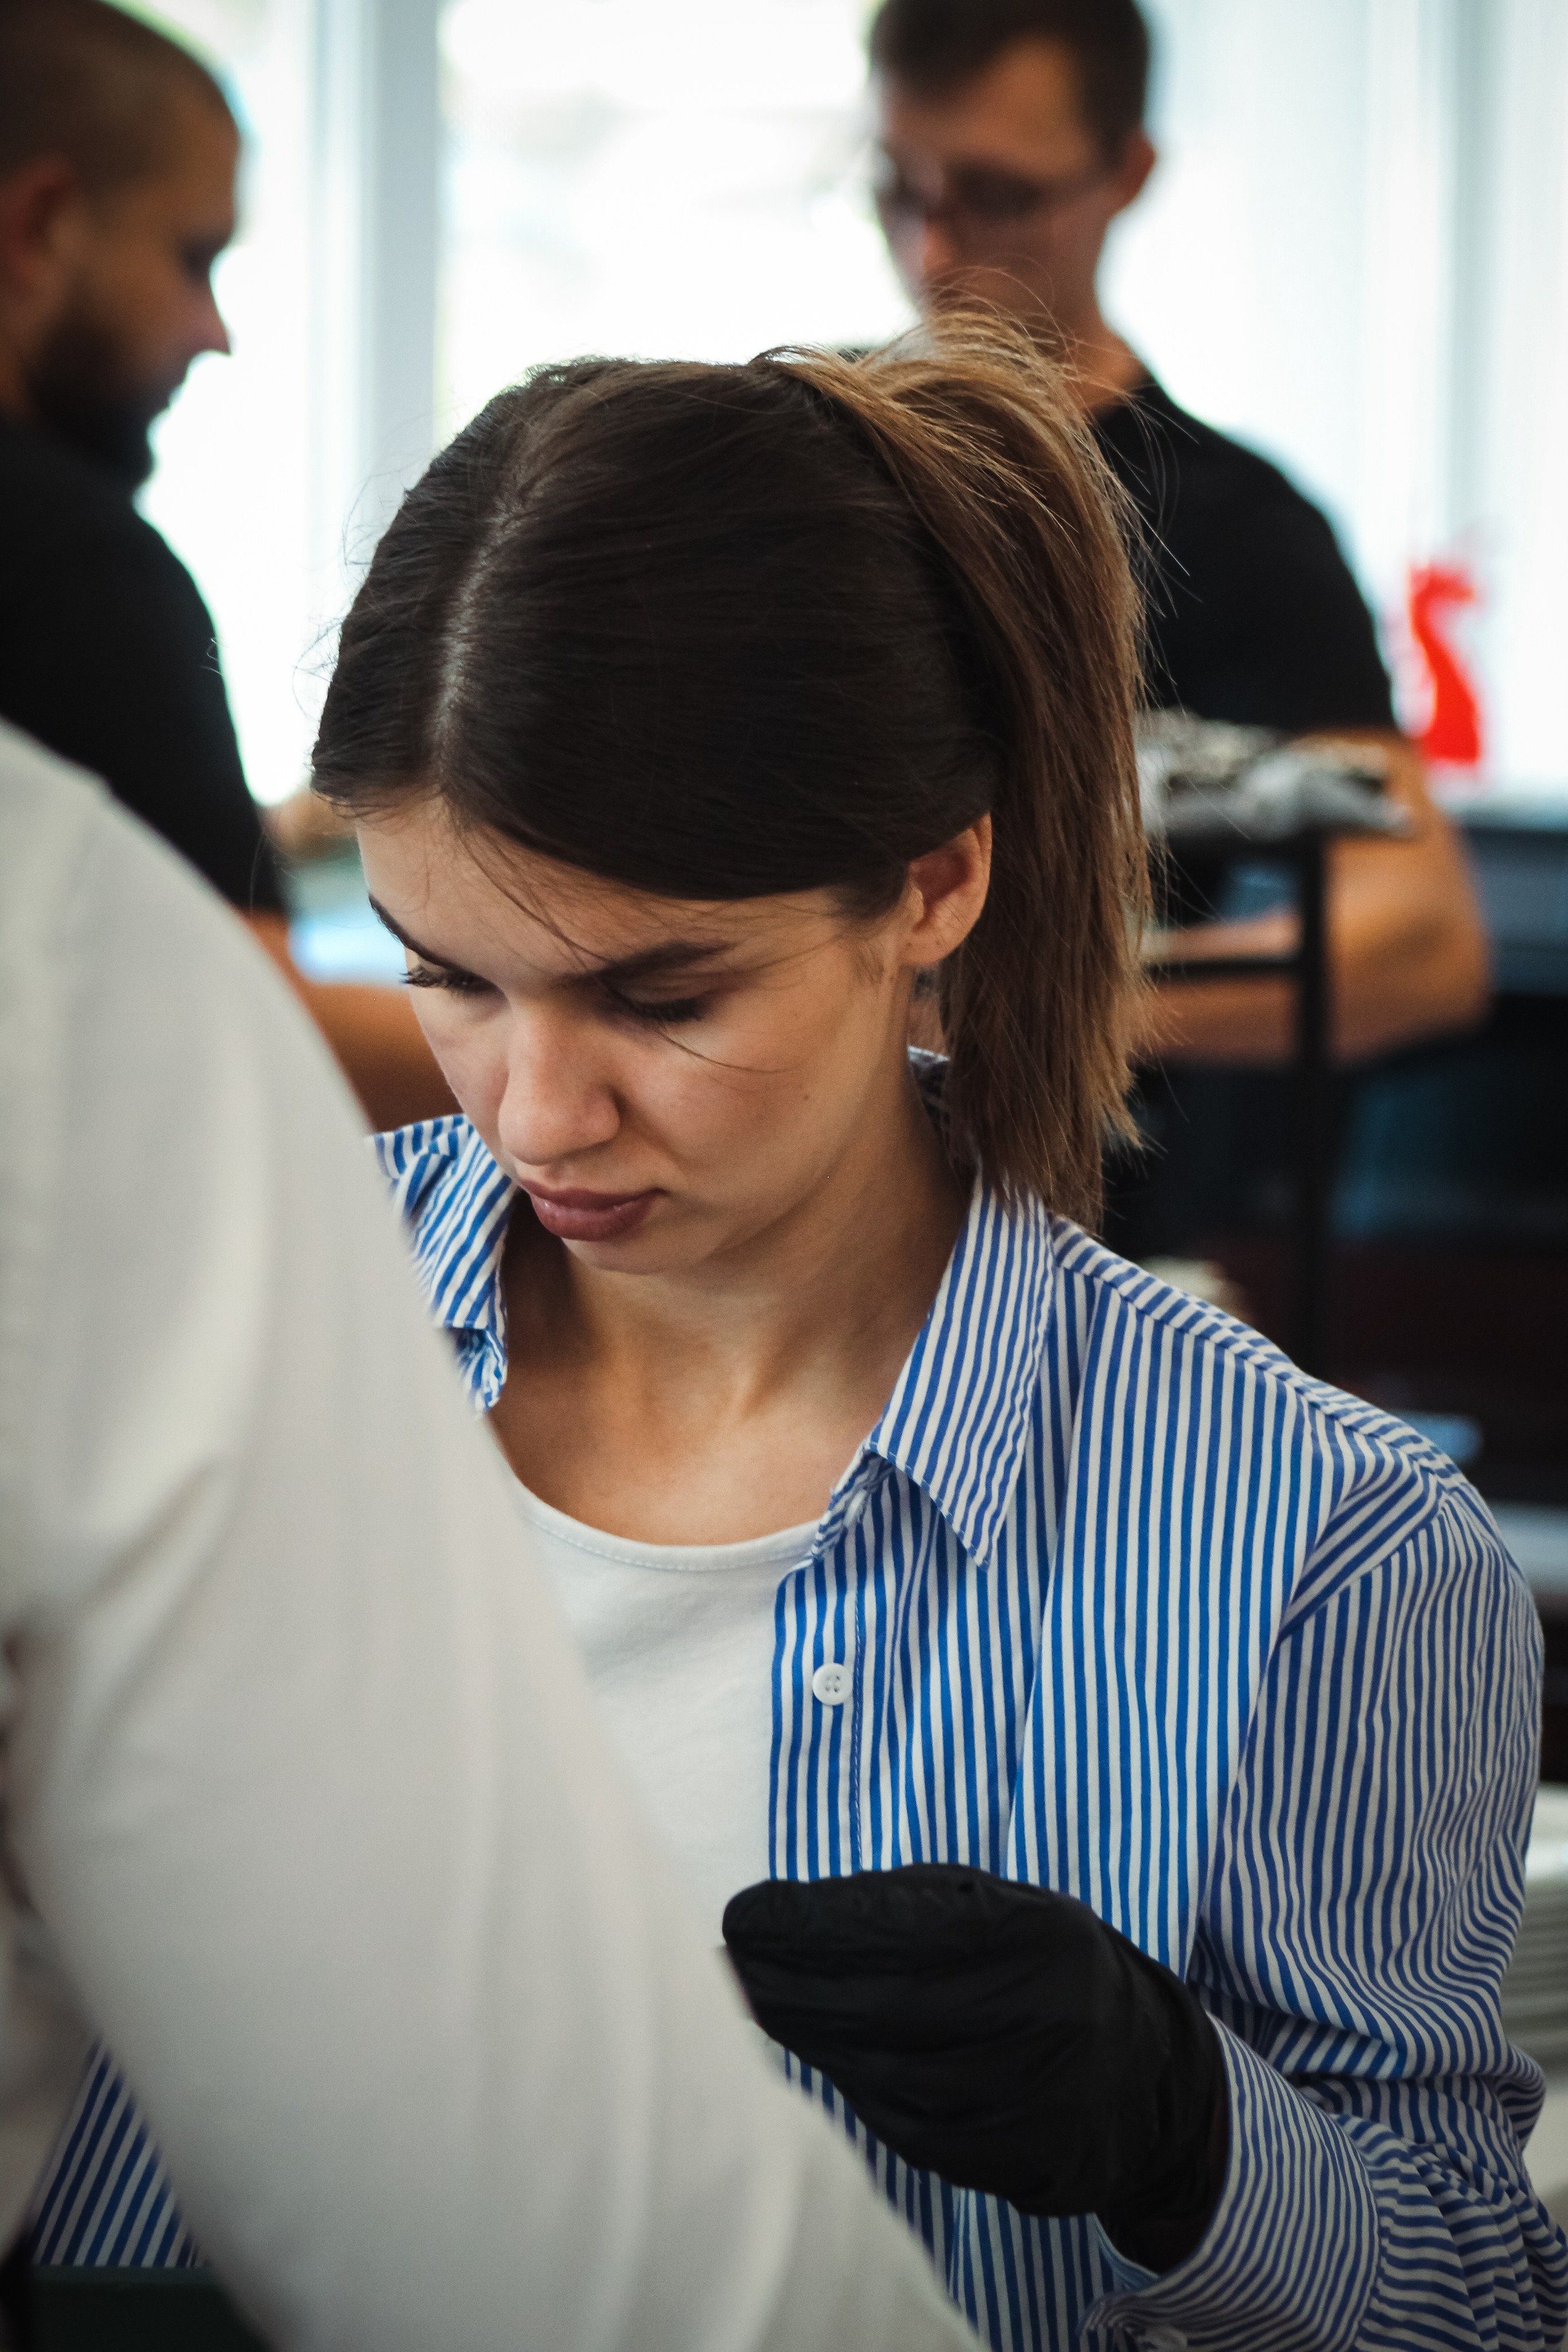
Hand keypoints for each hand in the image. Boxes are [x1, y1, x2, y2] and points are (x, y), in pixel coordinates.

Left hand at [723, 1863, 1227, 2262]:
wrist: (1147, 2076)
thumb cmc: (1041, 1969)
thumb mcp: (999, 1907)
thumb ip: (907, 1904)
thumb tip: (788, 1913)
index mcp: (1040, 1933)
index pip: (907, 1925)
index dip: (815, 1924)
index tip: (744, 1915)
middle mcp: (1048, 2015)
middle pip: (888, 2007)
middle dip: (792, 1985)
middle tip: (727, 1965)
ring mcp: (1040, 2097)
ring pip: (891, 2075)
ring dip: (813, 2040)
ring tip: (758, 2006)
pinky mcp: (1026, 2162)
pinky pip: (915, 2132)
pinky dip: (859, 2093)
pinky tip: (828, 2062)